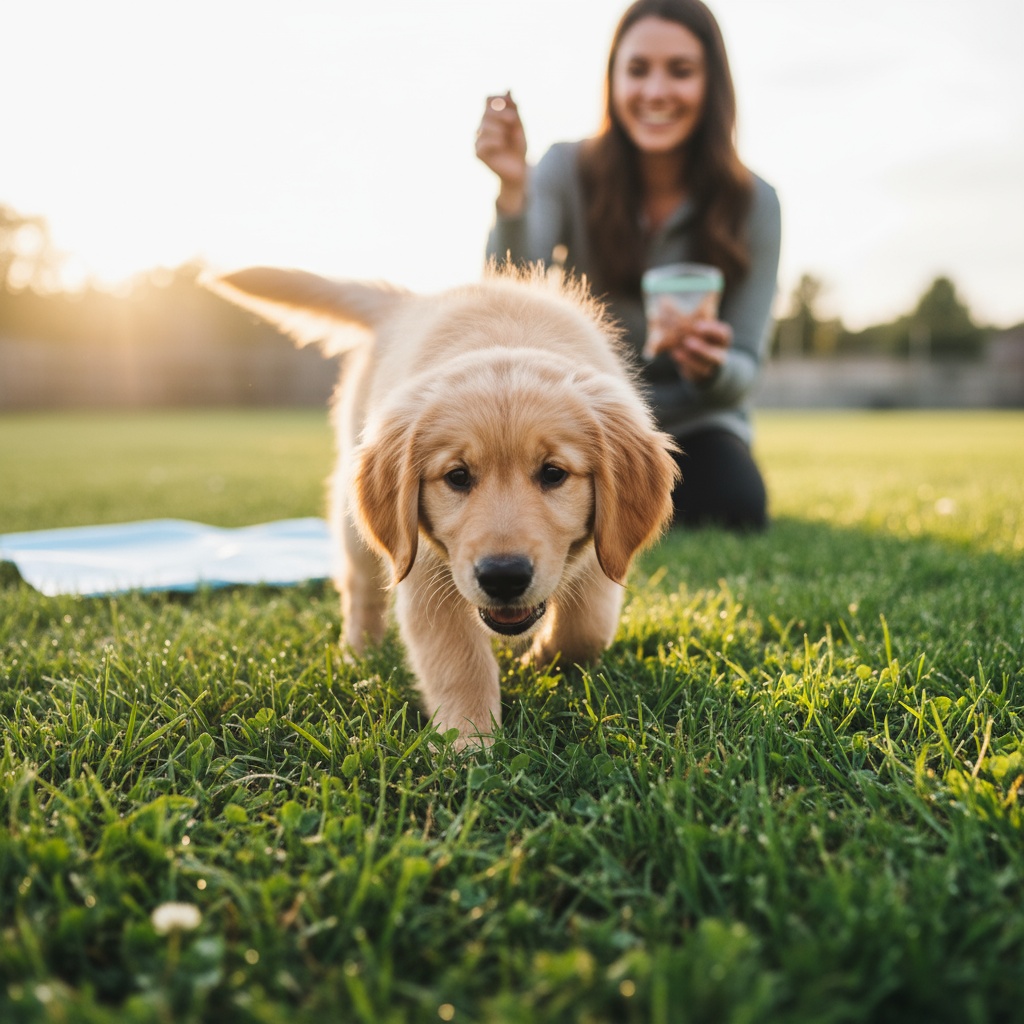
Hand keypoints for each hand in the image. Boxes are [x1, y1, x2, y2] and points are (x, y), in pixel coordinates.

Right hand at [475, 92, 527, 213]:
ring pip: (485, 125)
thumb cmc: (518, 147)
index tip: (514, 107)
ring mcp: (478, 139)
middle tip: (514, 121)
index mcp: (491, 117)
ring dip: (500, 128)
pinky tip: (501, 145)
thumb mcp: (519, 125)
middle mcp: (482, 126)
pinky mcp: (478, 152)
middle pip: (487, 111)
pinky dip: (495, 141)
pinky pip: (484, 141)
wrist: (519, 169)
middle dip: (502, 113)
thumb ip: (513, 109)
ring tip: (506, 138)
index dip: (499, 99)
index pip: (489, 99)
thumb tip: (509, 89)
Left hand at [644, 300, 731, 383]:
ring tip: (677, 350)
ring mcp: (710, 367)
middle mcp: (719, 354)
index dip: (712, 330)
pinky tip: (675, 353)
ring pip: (704, 368)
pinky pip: (693, 373)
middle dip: (702, 350)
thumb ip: (689, 318)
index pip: (723, 335)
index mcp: (721, 339)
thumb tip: (664, 301)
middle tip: (687, 341)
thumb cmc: (699, 336)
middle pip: (717, 356)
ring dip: (690, 359)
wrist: (702, 358)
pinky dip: (684, 363)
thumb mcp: (698, 325)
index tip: (698, 325)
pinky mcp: (699, 375)